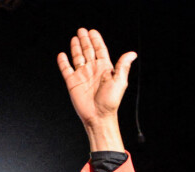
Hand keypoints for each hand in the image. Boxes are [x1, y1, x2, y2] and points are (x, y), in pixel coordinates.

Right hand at [57, 28, 136, 150]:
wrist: (98, 117)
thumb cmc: (110, 102)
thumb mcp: (119, 82)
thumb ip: (123, 66)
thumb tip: (132, 54)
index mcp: (104, 69)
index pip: (100, 50)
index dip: (96, 41)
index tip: (93, 32)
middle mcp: (93, 71)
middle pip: (88, 51)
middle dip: (85, 40)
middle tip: (82, 30)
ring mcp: (82, 75)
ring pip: (77, 57)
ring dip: (76, 48)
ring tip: (75, 38)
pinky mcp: (72, 82)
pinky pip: (66, 69)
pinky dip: (63, 61)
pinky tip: (62, 55)